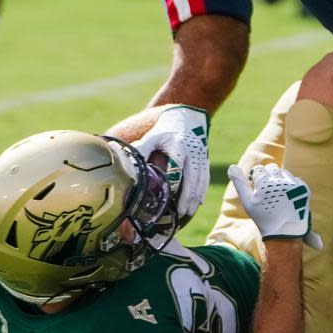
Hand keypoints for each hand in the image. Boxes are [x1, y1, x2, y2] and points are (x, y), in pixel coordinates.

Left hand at [134, 106, 209, 221]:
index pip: (177, 166)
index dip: (174, 182)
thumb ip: (141, 150)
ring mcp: (201, 155)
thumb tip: (126, 166)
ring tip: (188, 212)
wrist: (184, 119)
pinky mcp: (205, 159)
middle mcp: (192, 150)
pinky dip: (202, 191)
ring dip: (196, 197)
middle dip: (188, 195)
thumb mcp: (152, 137)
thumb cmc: (164, 132)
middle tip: (181, 213)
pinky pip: (206, 178)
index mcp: (178, 144)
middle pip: (193, 176)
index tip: (167, 197)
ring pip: (201, 179)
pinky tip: (198, 203)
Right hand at [227, 163, 321, 248]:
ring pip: (283, 172)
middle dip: (268, 177)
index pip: (259, 169)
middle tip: (268, 193)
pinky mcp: (304, 188)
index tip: (259, 191)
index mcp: (265, 185)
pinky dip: (291, 185)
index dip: (257, 180)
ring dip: (279, 180)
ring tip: (278, 196)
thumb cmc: (263, 217)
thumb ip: (239, 183)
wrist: (284, 232)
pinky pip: (294, 178)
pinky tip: (288, 198)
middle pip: (271, 168)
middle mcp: (280, 183)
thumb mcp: (248, 202)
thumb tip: (231, 166)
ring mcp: (294, 185)